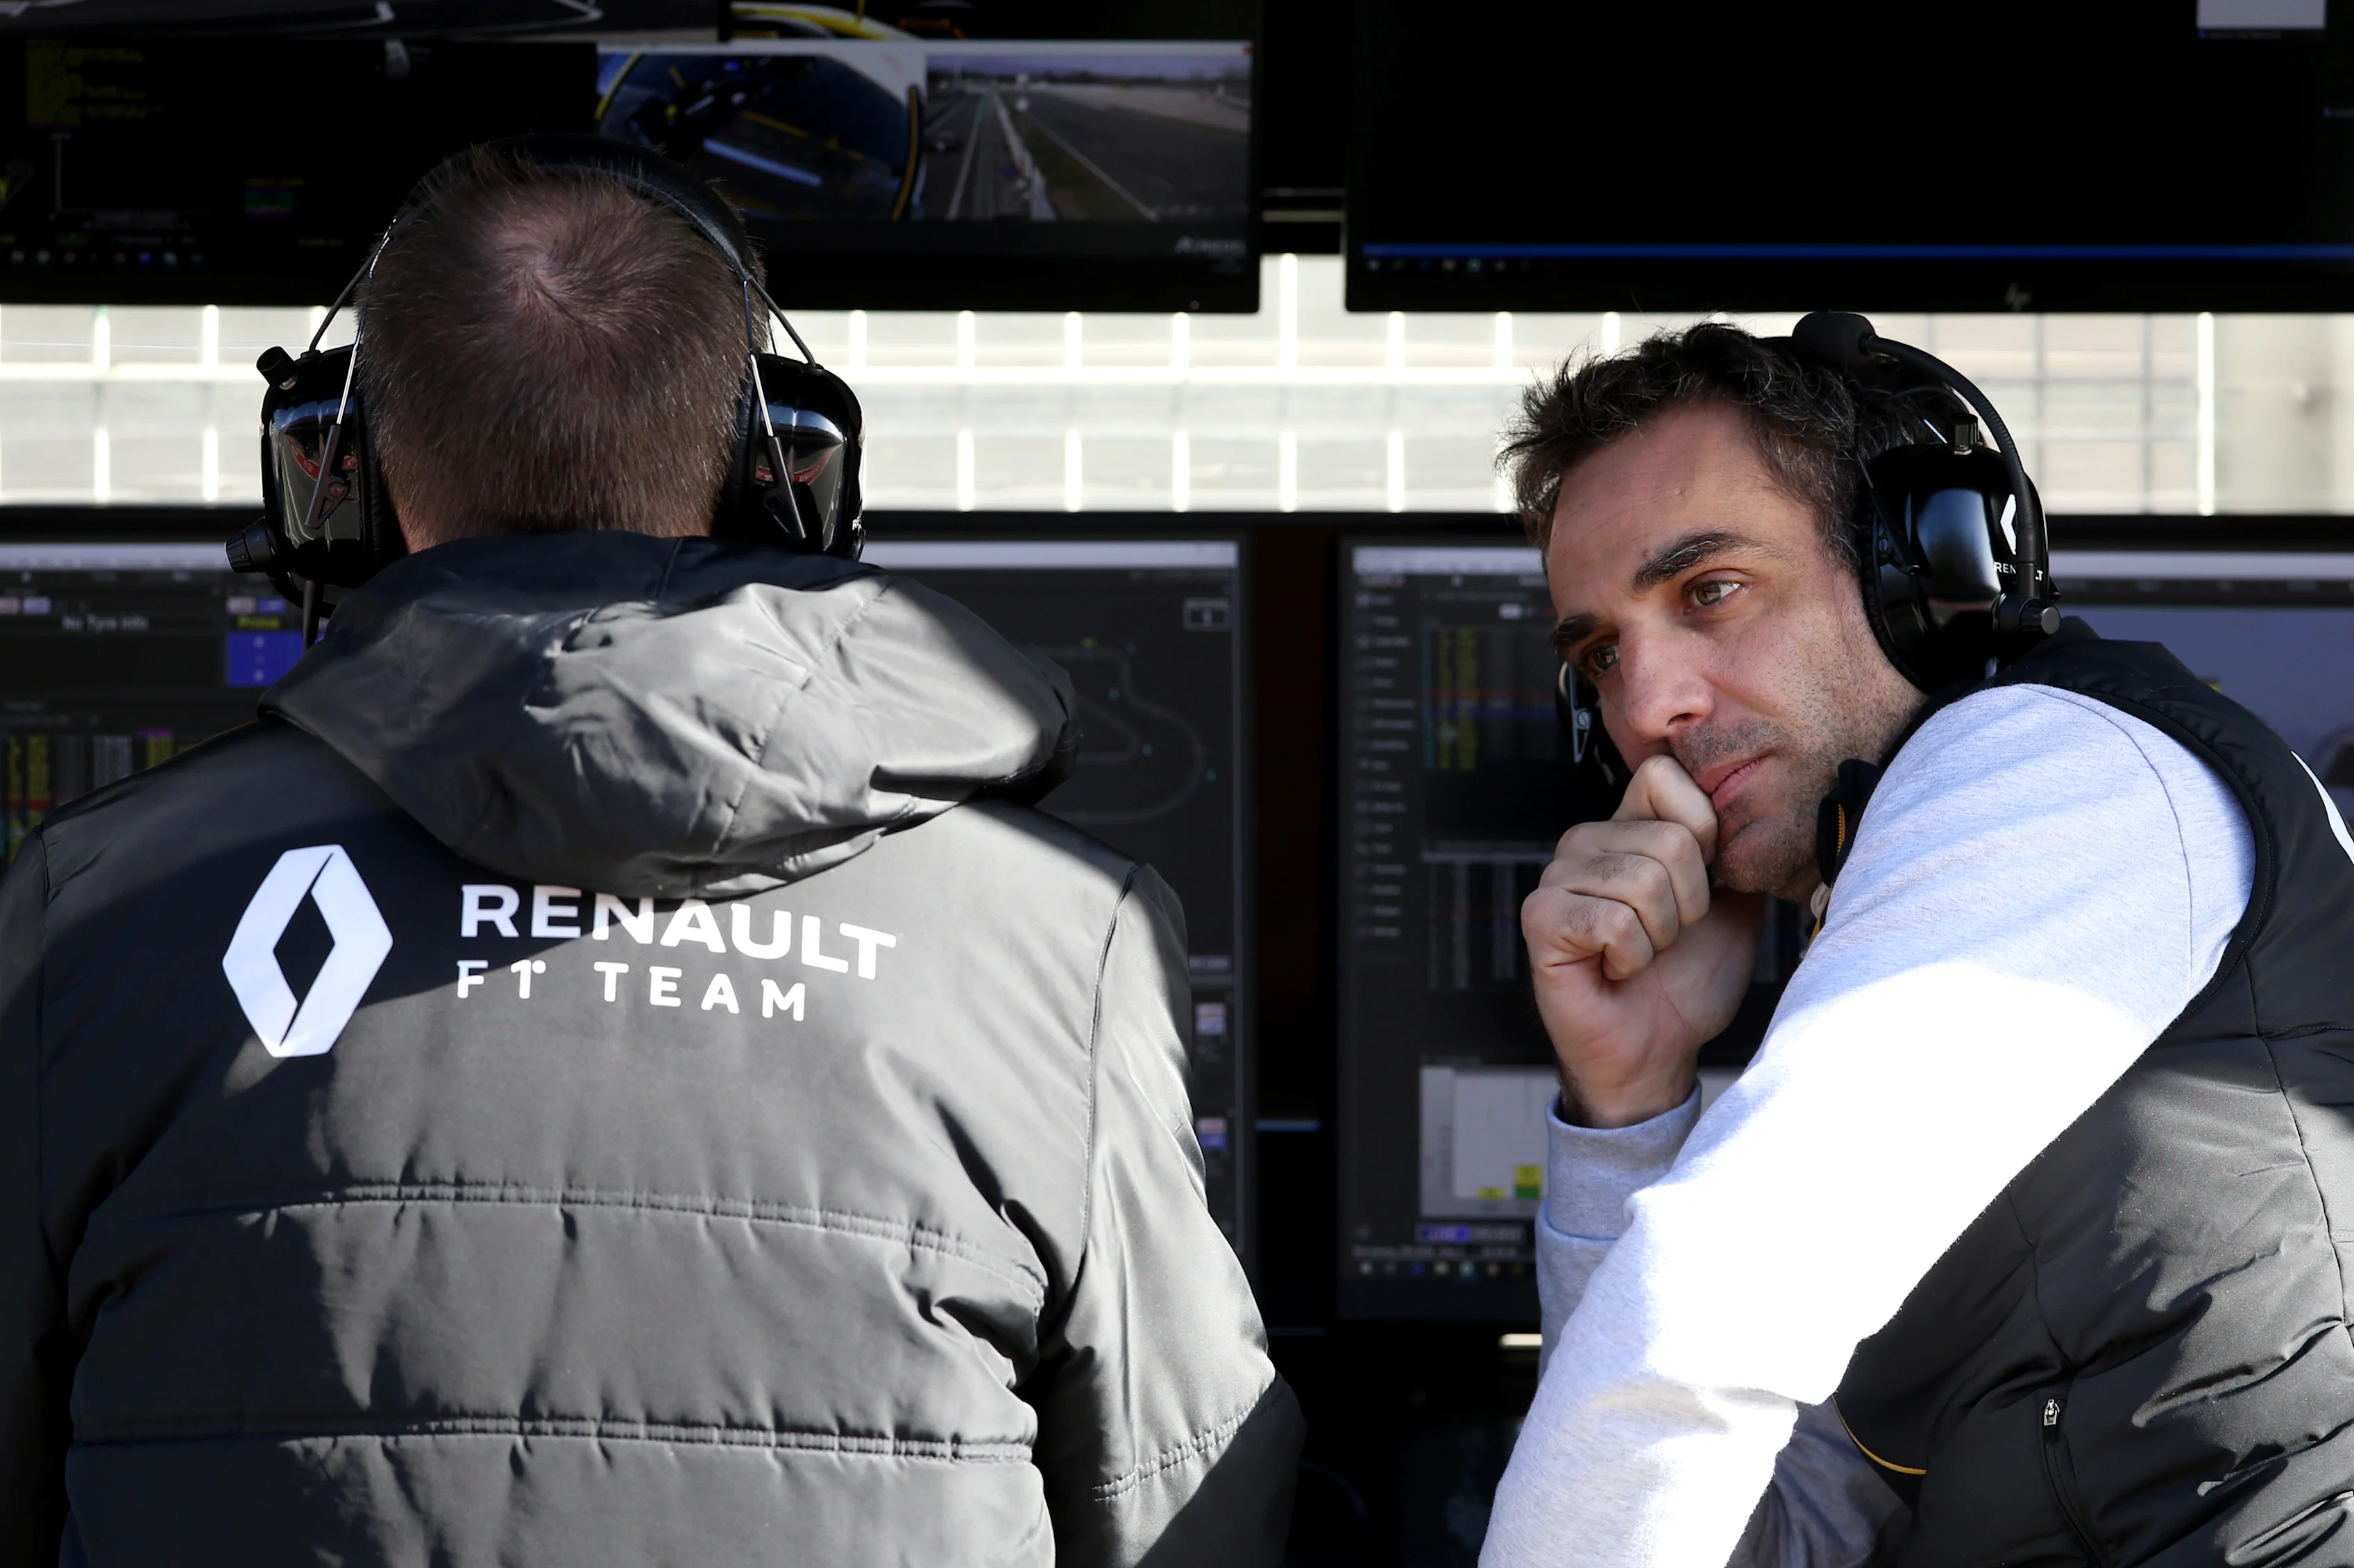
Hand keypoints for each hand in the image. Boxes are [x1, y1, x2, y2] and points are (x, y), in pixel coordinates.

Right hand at [1521, 754, 1763, 1127]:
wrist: (1657, 1049)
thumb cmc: (1688, 981)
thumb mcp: (1733, 905)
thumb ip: (1736, 851)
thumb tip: (1756, 811)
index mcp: (1628, 827)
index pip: (1664, 776)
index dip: (1704, 833)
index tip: (1703, 887)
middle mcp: (1586, 843)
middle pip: (1669, 838)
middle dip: (1689, 904)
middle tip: (1666, 938)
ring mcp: (1556, 879)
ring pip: (1643, 881)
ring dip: (1660, 936)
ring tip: (1639, 955)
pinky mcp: (1540, 920)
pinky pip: (1612, 922)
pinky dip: (1631, 958)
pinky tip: (1614, 970)